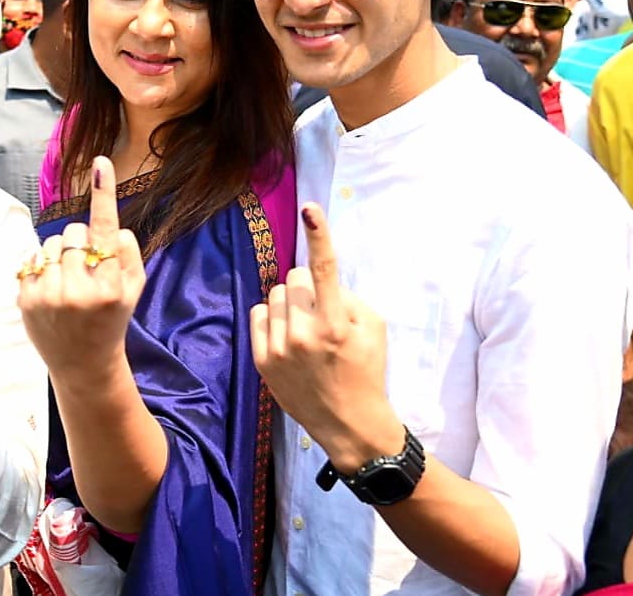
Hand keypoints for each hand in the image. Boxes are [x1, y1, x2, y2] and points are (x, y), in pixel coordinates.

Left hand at [18, 157, 144, 382]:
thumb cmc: (112, 319)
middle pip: (74, 232)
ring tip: (68, 281)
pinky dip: (42, 266)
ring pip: (51, 243)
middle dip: (81, 243)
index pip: (107, 231)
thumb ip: (128, 253)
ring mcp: (49, 297)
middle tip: (87, 270)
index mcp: (110, 286)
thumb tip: (111, 226)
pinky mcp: (27, 299)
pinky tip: (52, 289)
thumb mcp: (134, 289)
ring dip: (60, 254)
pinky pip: (32, 258)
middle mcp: (79, 290)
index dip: (104, 194)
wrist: (83, 363)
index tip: (101, 163)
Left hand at [251, 202, 401, 471]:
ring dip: (289, 304)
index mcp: (336, 323)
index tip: (310, 208)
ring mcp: (280, 348)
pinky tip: (289, 338)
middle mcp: (304, 333)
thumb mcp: (373, 330)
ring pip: (275, 295)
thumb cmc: (365, 371)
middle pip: (295, 277)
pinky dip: (273, 319)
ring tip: (306, 330)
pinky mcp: (262, 360)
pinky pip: (259, 313)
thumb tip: (320, 281)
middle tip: (322, 312)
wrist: (349, 424)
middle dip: (308, 287)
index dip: (320, 235)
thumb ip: (347, 298)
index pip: (325, 270)